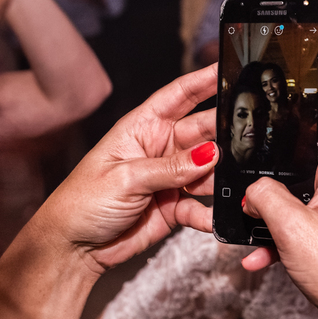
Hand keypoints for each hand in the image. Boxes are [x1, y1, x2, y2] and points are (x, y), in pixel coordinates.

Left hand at [40, 66, 218, 271]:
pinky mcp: (174, 207)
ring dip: (220, 178)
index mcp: (141, 127)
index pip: (179, 96)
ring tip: (229, 185)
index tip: (228, 70)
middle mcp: (159, 149)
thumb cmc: (82, 203)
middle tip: (244, 140)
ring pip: (208, 171)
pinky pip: (201, 207)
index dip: (204, 81)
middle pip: (202, 132)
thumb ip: (171, 168)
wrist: (73, 248)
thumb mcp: (126, 178)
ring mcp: (169, 178)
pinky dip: (209, 213)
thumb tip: (211, 154)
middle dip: (223, 135)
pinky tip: (213, 218)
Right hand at [240, 106, 317, 318]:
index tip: (293, 99)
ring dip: (273, 211)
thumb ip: (266, 198)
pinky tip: (261, 258)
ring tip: (251, 225)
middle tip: (255, 162)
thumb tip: (253, 190)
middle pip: (314, 160)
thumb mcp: (292, 228)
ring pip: (302, 199)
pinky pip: (303, 229)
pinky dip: (281, 239)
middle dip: (280, 164)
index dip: (317, 104)